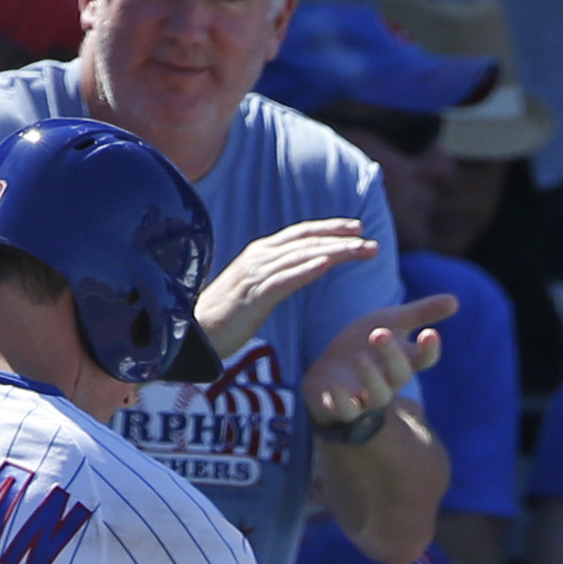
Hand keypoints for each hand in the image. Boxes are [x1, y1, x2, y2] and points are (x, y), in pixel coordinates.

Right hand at [198, 220, 378, 359]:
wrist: (190, 334)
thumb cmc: (223, 318)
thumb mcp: (254, 292)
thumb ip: (275, 278)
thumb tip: (298, 273)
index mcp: (259, 255)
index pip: (300, 234)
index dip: (329, 229)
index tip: (356, 228)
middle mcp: (258, 258)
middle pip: (307, 241)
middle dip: (342, 240)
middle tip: (372, 243)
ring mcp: (255, 275)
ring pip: (302, 257)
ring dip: (336, 252)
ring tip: (362, 251)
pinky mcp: (252, 296)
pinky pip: (284, 280)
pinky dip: (307, 270)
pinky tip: (327, 265)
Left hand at [304, 293, 457, 427]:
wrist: (330, 368)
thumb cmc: (364, 344)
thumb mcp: (390, 321)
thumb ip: (420, 313)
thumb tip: (455, 300)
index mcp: (403, 360)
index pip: (424, 359)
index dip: (429, 350)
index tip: (430, 333)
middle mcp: (389, 382)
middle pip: (400, 374)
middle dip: (392, 355)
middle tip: (380, 333)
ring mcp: (366, 396)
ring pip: (377, 395)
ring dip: (370, 377)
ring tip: (360, 357)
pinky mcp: (341, 406)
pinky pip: (345, 410)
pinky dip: (340, 401)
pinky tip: (334, 386)